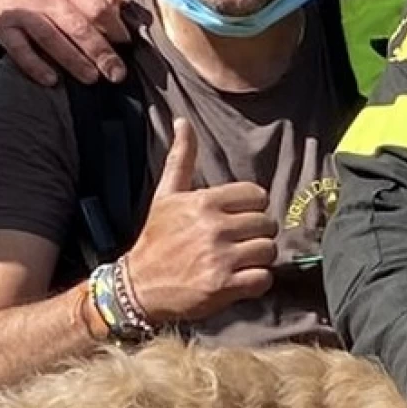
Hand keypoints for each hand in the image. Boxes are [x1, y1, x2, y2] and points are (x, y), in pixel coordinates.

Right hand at [0, 0, 129, 86]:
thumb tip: (125, 15)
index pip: (99, 6)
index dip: (115, 28)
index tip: (126, 46)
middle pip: (79, 25)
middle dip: (100, 51)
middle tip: (116, 74)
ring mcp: (24, 10)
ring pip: (51, 38)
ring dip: (73, 60)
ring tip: (92, 78)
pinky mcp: (4, 27)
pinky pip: (19, 49)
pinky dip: (35, 65)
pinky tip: (51, 80)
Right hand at [120, 118, 277, 323]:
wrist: (138, 286)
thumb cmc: (156, 239)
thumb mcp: (166, 195)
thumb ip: (181, 158)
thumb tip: (182, 121)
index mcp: (204, 202)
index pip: (257, 195)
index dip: (251, 209)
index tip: (238, 220)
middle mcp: (213, 227)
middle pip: (267, 224)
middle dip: (256, 235)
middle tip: (238, 244)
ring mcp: (220, 258)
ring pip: (268, 251)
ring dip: (258, 259)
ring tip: (239, 262)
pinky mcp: (224, 286)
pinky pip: (264, 279)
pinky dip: (256, 282)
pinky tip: (240, 281)